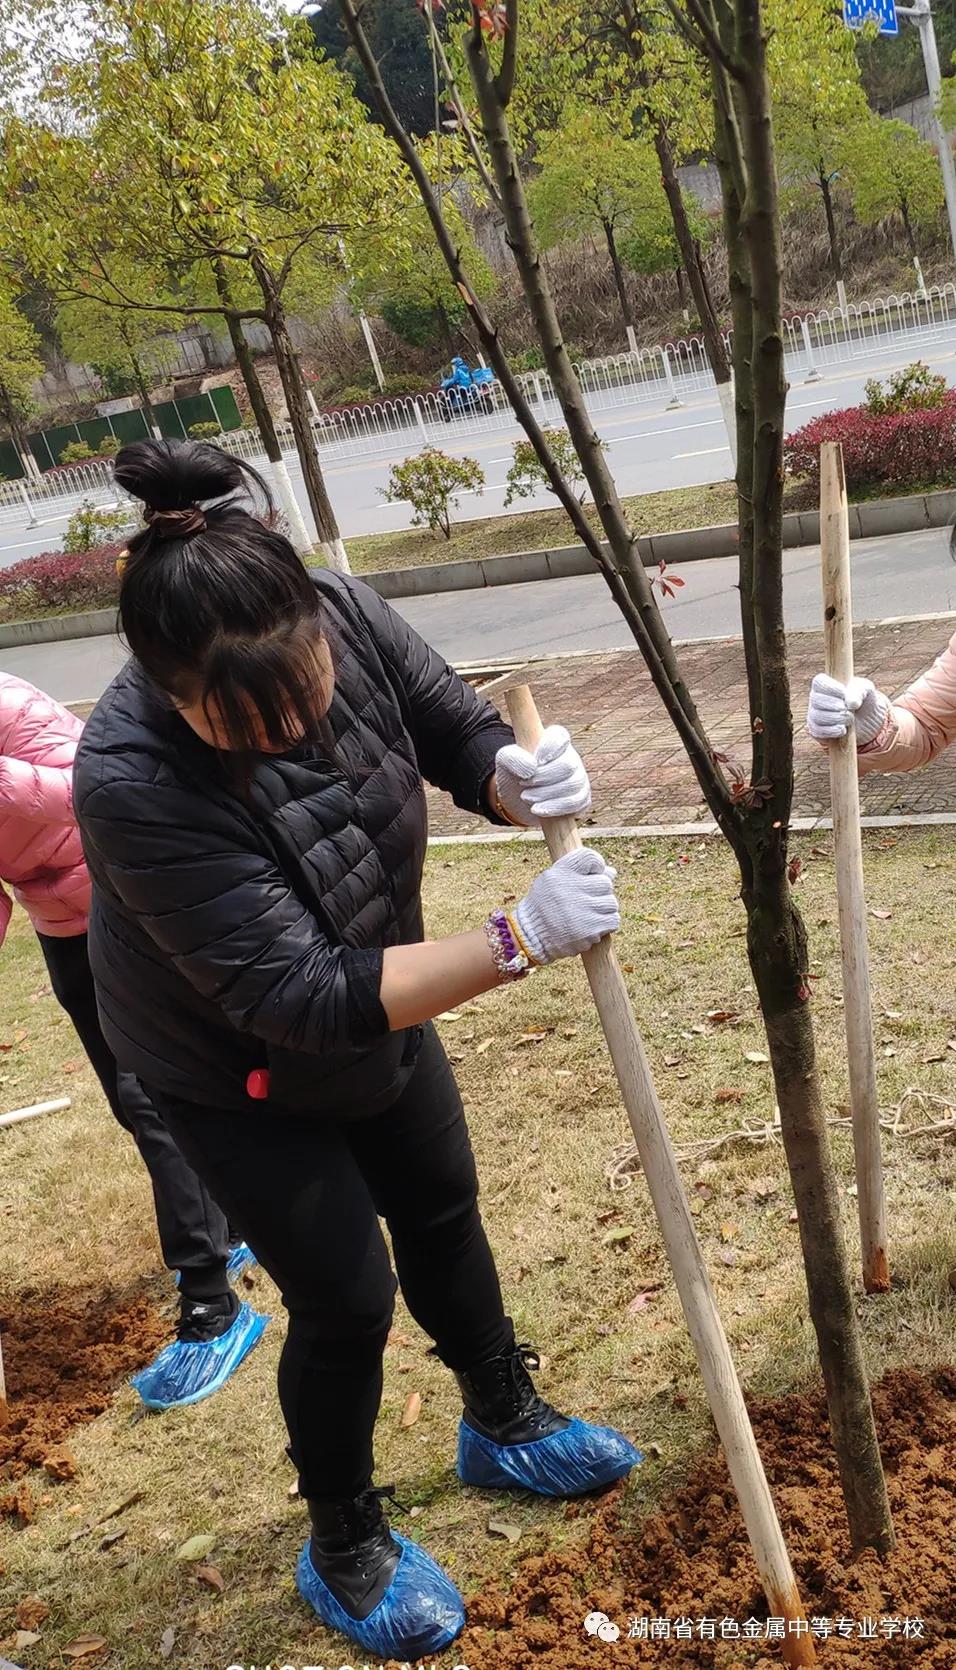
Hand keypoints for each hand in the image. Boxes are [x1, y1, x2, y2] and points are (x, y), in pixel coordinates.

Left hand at [494, 726, 591, 824]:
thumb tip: (531, 767)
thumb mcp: (505, 761)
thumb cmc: (515, 773)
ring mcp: (579, 778)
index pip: (560, 737)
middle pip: (568, 765)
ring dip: (546, 793)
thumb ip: (513, 758)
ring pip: (573, 784)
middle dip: (544, 776)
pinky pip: (577, 802)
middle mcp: (571, 757)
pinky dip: (555, 807)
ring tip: (525, 797)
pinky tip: (537, 809)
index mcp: (554, 741)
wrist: (518, 799)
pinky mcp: (581, 799)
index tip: (536, 761)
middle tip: (522, 784)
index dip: (549, 748)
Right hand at [514, 848, 618, 964]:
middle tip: (587, 901)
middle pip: (605, 883)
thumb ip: (580, 871)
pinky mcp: (589, 930)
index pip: (590, 858)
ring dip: (604, 909)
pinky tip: (592, 925)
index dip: (597, 865)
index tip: (591, 876)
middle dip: (600, 892)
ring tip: (588, 914)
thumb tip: (612, 872)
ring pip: (611, 903)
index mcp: (561, 872)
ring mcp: (581, 910)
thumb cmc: (545, 904)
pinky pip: (613, 921)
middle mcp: (571, 888)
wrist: (531, 935)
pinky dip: (606, 924)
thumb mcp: (553, 879)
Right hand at [806, 674, 888, 745]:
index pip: (818, 682)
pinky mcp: (816, 731)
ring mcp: (814, 716)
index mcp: (825, 685)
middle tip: (847, 708)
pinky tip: (843, 730)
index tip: (843, 693)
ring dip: (835, 718)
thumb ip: (859, 692)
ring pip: (817, 716)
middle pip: (815, 700)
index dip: (829, 687)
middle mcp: (816, 699)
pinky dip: (831, 731)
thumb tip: (851, 703)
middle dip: (834, 705)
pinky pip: (817, 731)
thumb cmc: (863, 700)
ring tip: (850, 719)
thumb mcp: (866, 690)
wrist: (867, 721)